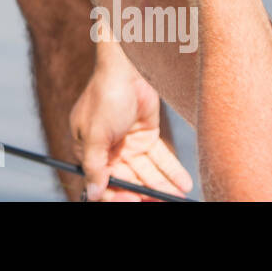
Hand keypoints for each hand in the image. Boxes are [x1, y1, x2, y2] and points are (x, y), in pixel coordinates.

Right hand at [71, 53, 192, 201]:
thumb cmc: (105, 96)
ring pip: (145, 173)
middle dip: (143, 194)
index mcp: (88, 149)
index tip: (134, 202)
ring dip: (160, 187)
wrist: (127, 67)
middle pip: (126, 180)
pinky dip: (171, 172)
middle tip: (159, 203)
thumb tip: (93, 193)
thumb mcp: (95, 134)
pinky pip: (159, 159)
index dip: (116, 196)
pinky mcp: (146, 135)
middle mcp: (108, 150)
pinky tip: (183, 184)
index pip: (101, 182)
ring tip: (176, 199)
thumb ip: (95, 166)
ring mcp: (128, 143)